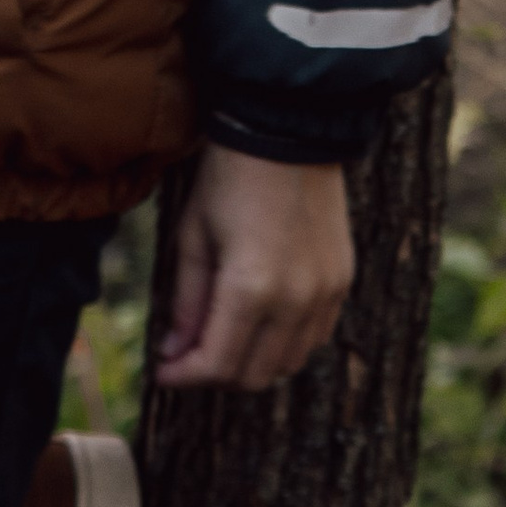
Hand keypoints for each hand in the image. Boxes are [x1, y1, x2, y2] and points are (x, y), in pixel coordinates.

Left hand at [153, 146, 353, 391]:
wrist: (285, 131)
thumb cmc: (229, 178)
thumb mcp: (194, 235)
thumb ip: (187, 302)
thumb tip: (174, 352)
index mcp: (251, 288)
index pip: (217, 364)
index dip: (184, 376)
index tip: (163, 372)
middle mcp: (295, 300)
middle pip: (254, 375)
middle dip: (215, 374)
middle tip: (188, 355)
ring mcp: (325, 293)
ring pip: (288, 363)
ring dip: (252, 363)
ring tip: (223, 338)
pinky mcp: (341, 280)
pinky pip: (314, 337)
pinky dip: (286, 344)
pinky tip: (262, 322)